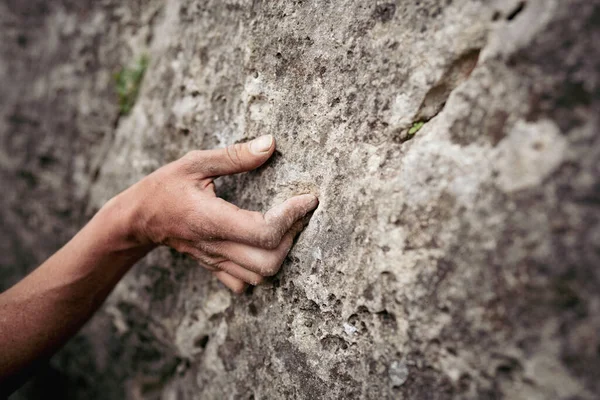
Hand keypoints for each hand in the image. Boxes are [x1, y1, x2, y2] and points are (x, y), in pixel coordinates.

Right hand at [119, 135, 317, 292]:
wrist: (137, 220)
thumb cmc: (164, 187)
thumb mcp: (194, 162)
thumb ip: (234, 156)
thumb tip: (270, 144)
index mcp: (212, 219)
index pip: (264, 231)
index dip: (292, 216)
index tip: (307, 198)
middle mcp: (216, 246)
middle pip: (269, 261)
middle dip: (292, 237)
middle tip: (297, 213)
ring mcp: (216, 261)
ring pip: (261, 275)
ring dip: (281, 253)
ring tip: (284, 226)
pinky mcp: (214, 267)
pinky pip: (245, 282)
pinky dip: (261, 269)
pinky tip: (262, 246)